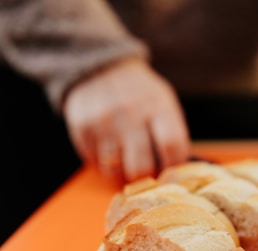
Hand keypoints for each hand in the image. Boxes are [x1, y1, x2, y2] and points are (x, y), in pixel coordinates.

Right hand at [63, 58, 190, 181]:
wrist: (101, 68)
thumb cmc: (140, 93)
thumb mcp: (164, 102)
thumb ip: (172, 134)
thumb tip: (174, 173)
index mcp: (158, 107)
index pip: (171, 147)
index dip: (173, 166)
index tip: (170, 169)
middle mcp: (130, 115)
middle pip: (141, 167)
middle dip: (145, 175)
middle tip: (146, 168)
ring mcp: (104, 123)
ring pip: (115, 170)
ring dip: (121, 169)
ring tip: (125, 154)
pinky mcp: (82, 129)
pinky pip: (94, 162)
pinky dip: (103, 161)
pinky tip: (108, 144)